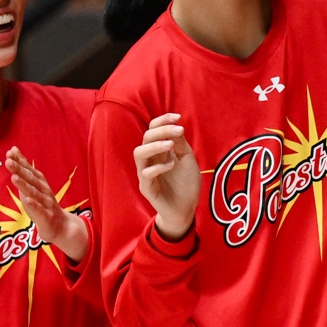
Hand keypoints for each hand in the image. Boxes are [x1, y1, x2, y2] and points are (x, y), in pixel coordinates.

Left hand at [5, 148, 89, 261]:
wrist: (61, 227)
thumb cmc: (42, 206)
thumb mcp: (32, 187)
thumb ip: (23, 172)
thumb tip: (12, 152)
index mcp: (40, 184)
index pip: (29, 170)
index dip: (21, 161)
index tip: (11, 151)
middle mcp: (44, 191)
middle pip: (31, 179)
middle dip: (20, 169)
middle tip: (9, 160)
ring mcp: (46, 204)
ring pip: (34, 193)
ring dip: (24, 185)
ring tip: (14, 177)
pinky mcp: (47, 217)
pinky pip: (40, 211)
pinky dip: (35, 205)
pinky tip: (28, 200)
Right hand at [134, 113, 199, 239]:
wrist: (186, 209)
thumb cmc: (185, 183)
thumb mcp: (187, 159)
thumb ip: (180, 144)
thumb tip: (176, 126)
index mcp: (159, 151)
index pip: (153, 130)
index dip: (162, 121)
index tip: (178, 116)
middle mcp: (149, 160)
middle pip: (146, 138)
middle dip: (161, 131)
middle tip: (178, 130)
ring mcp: (146, 174)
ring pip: (139, 153)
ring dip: (155, 146)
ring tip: (171, 145)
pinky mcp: (147, 188)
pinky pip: (146, 174)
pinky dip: (158, 167)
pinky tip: (172, 166)